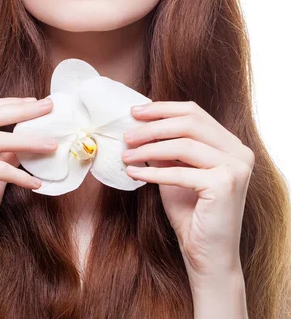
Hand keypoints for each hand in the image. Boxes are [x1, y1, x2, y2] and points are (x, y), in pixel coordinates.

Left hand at [122, 101, 254, 280]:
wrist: (208, 255)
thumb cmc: (191, 213)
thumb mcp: (174, 171)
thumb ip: (165, 147)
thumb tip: (139, 123)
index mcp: (231, 143)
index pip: (194, 112)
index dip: (162, 109)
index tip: (135, 112)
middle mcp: (239, 152)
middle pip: (189, 123)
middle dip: (153, 126)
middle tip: (127, 134)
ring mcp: (235, 167)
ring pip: (183, 144)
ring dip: (149, 148)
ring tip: (127, 154)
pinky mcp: (225, 185)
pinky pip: (179, 172)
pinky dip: (153, 171)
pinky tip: (134, 172)